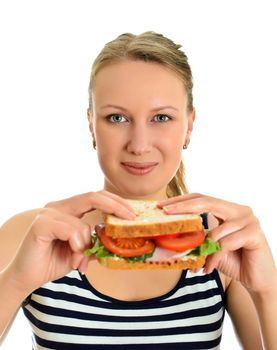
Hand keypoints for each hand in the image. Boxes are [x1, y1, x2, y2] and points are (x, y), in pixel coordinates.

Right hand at [8, 191, 135, 294]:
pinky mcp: (40, 224)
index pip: (96, 197)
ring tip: (80, 259)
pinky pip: (70, 230)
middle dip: (116, 206)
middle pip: (93, 196)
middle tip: (131, 217)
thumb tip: (118, 239)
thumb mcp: (81, 251)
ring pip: (82, 223)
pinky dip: (76, 244)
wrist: (27, 277)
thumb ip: (96, 242)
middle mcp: (58, 207)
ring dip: (87, 244)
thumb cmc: (53, 261)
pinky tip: (72, 255)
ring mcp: (48, 213)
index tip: (132, 213)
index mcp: (69, 209)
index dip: (116, 202)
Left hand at [158, 193, 275, 293]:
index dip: (180, 200)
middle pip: (206, 201)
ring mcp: (248, 219)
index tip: (161, 206)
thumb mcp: (210, 246)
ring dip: (202, 249)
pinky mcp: (255, 233)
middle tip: (165, 212)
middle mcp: (238, 209)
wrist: (257, 280)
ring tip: (193, 265)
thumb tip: (168, 234)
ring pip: (216, 230)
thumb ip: (197, 236)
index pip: (200, 198)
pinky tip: (208, 269)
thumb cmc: (232, 261)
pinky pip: (226, 243)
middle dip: (183, 206)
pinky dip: (214, 257)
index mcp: (227, 209)